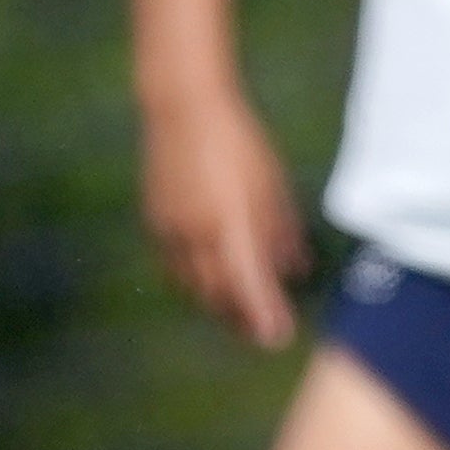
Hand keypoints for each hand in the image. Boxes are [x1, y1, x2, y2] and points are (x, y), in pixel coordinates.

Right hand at [140, 90, 305, 347]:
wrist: (183, 111)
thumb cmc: (240, 144)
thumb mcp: (272, 186)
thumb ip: (281, 231)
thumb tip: (294, 269)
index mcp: (230, 224)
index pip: (249, 285)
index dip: (263, 315)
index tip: (277, 338)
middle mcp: (196, 235)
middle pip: (217, 294)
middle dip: (239, 318)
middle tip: (261, 333)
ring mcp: (170, 230)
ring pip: (192, 284)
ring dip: (216, 303)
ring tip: (239, 314)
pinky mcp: (154, 222)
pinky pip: (175, 265)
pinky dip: (195, 279)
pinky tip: (211, 280)